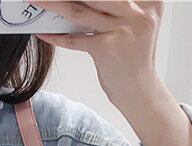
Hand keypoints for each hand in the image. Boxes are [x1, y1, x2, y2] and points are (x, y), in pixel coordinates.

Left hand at [32, 0, 163, 106]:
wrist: (139, 91)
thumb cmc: (134, 57)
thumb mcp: (137, 24)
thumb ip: (119, 6)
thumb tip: (85, 0)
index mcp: (149, 3)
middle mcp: (138, 13)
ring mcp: (121, 31)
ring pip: (79, 11)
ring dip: (53, 4)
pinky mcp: (106, 50)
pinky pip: (74, 39)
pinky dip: (56, 36)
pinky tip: (42, 32)